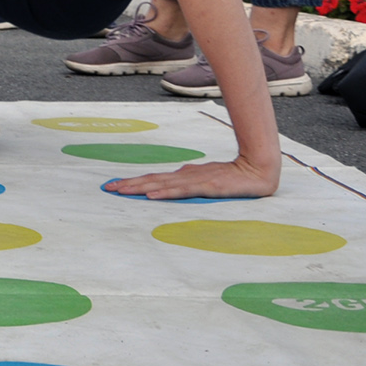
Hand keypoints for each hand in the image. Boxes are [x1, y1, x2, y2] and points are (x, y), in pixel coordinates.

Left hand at [103, 154, 279, 199]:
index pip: (153, 179)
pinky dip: (165, 194)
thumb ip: (187, 181)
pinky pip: (182, 191)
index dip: (133, 182)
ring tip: (122, 191)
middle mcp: (185, 176)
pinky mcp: (207, 187)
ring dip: (140, 188)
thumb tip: (169, 184)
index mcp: (183, 175)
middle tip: (108, 188)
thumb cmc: (231, 175)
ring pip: (162, 185)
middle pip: (152, 180)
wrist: (257, 169)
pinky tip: (151, 196)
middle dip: (129, 185)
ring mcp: (195, 181)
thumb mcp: (204, 179)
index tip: (114, 185)